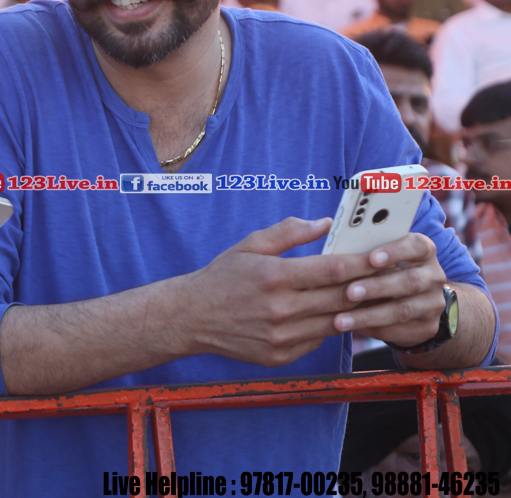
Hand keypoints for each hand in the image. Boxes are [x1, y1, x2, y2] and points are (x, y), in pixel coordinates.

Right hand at [177, 217, 385, 366]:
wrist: (192, 317)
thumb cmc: (222, 276)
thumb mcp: (249, 245)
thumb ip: (289, 232)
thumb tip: (325, 224)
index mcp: (274, 276)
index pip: (332, 270)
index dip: (362, 263)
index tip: (383, 256)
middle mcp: (280, 309)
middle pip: (340, 298)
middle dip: (368, 286)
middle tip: (388, 277)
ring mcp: (282, 336)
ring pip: (334, 323)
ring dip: (354, 311)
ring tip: (370, 298)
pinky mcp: (281, 356)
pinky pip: (317, 340)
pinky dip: (328, 327)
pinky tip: (334, 316)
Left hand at [332, 232, 447, 347]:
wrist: (415, 302)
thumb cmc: (385, 270)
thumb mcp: (380, 257)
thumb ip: (364, 253)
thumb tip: (331, 256)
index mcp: (423, 251)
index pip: (416, 246)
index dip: (395, 251)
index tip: (371, 259)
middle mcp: (434, 276)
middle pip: (410, 281)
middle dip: (377, 287)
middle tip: (349, 292)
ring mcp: (434, 303)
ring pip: (403, 310)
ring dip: (369, 315)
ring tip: (341, 320)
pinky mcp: (427, 327)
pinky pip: (399, 331)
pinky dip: (373, 329)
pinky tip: (352, 328)